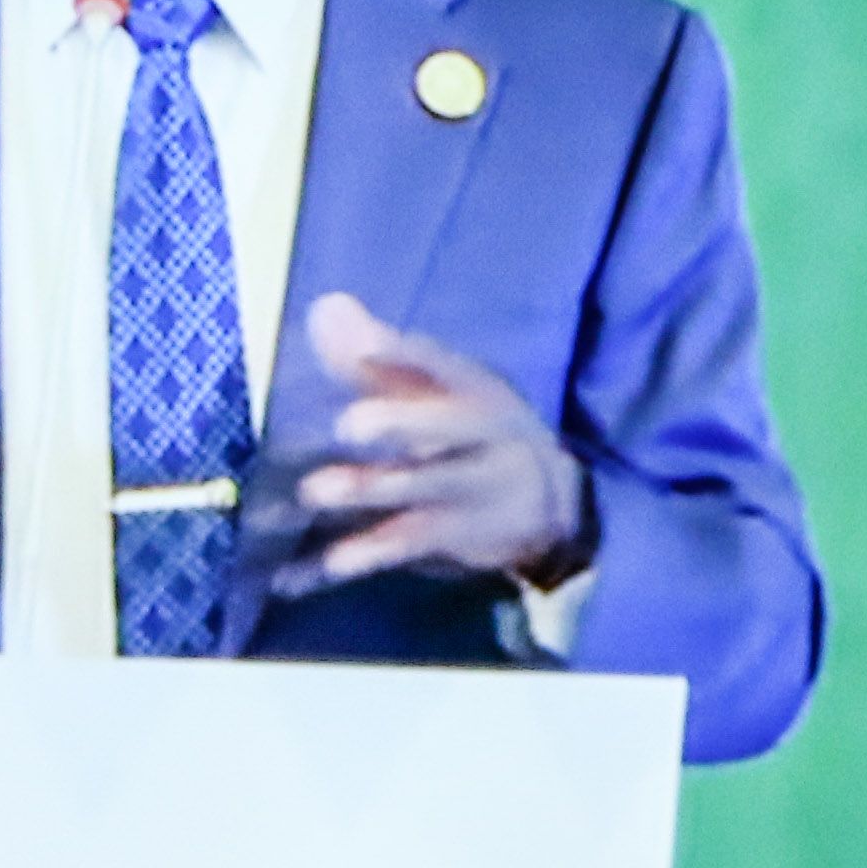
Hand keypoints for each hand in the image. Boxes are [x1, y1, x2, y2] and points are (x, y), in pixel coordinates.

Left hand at [277, 292, 584, 595]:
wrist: (552, 501)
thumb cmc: (473, 431)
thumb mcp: (439, 390)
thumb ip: (377, 357)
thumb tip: (323, 306)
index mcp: (472, 387)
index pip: (438, 364)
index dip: (402, 355)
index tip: (361, 350)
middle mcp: (480, 434)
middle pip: (443, 427)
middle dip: (399, 423)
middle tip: (348, 425)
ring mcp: (473, 487)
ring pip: (423, 488)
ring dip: (370, 489)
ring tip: (314, 491)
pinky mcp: (459, 535)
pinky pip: (410, 544)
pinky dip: (369, 553)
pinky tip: (331, 561)